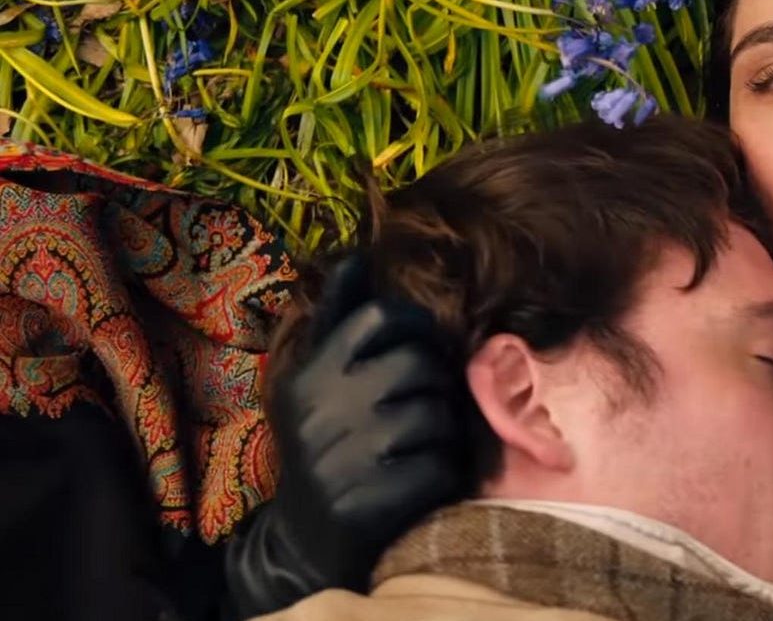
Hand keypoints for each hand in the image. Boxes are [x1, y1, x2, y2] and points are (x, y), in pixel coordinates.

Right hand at [224, 253, 467, 616]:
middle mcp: (322, 410)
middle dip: (437, 385)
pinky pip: (441, 465)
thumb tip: (356, 254)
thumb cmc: (326, 442)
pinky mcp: (369, 502)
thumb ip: (339, 318)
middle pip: (421, 366)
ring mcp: (344, 457)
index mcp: (311, 374)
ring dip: (444, 431)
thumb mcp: (317, 379)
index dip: (418, 325)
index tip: (422, 347)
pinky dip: (445, 472)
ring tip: (423, 444)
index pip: (380, 318)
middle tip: (428, 404)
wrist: (306, 541)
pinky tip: (425, 478)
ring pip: (438, 415)